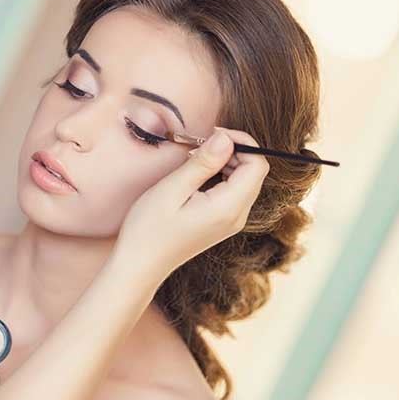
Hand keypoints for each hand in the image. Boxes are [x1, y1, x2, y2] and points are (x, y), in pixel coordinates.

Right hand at [113, 127, 269, 284]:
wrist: (140, 264)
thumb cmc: (149, 228)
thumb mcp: (172, 189)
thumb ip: (203, 163)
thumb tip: (226, 139)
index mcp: (228, 208)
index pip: (258, 165)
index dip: (242, 143)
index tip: (213, 135)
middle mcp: (237, 216)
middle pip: (255, 172)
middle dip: (233, 151)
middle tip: (200, 145)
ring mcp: (231, 222)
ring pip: (245, 181)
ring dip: (226, 162)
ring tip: (195, 160)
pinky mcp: (222, 223)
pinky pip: (234, 192)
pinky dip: (221, 177)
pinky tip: (197, 175)